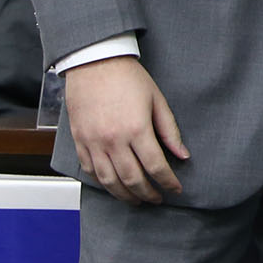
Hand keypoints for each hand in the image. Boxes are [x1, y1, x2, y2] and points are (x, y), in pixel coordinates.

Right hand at [63, 55, 188, 204]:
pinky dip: (103, 183)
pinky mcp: (79, 141)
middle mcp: (113, 140)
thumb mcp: (157, 100)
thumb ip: (170, 130)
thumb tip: (182, 155)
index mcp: (137, 129)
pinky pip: (90, 170)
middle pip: (133, 178)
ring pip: (109, 180)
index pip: (156, 166)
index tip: (176, 189)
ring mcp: (93, 142)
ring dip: (125, 195)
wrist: (94, 62)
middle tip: (157, 198)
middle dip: (148, 193)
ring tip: (137, 200)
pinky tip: (113, 186)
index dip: (168, 182)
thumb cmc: (128, 77)